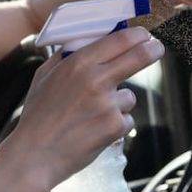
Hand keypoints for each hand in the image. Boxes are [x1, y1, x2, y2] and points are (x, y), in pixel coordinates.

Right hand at [0, 27, 163, 190]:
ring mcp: (108, 104)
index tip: (144, 35)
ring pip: (130, 96)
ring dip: (118, 104)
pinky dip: (115, 125)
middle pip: (140, 55)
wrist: (33, 156)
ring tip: (91, 116)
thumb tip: (89, 39)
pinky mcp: (114, 127)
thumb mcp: (44, 75)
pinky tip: (93, 131)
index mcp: (79, 63)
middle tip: (157, 48)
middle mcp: (96, 80)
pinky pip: (126, 119)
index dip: (138, 34)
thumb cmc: (38, 115)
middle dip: (154, 49)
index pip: (120, 39)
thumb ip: (67, 55)